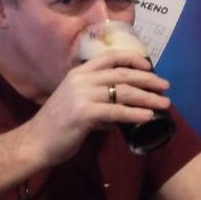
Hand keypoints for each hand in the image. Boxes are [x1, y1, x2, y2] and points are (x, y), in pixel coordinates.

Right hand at [22, 50, 171, 165]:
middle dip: (148, 80)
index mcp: (79, 73)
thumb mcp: (78, 106)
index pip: (110, 57)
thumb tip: (122, 110)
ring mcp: (81, 95)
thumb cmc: (57, 126)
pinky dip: (135, 113)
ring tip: (164, 104)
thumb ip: (99, 104)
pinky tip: (148, 116)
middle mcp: (81, 79)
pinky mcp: (84, 113)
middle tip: (166, 86)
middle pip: (122, 74)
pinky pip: (116, 111)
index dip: (132, 59)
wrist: (35, 142)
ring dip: (147, 97)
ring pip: (123, 92)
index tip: (149, 67)